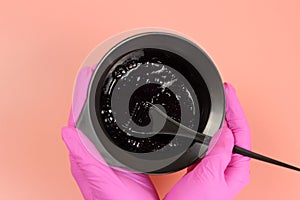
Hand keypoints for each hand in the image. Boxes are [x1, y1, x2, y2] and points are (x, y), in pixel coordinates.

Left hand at [62, 66, 158, 199]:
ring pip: (97, 122)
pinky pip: (109, 130)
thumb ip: (85, 160)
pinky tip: (115, 110)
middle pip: (86, 116)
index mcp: (86, 156)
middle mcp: (91, 153)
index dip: (81, 94)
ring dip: (97, 102)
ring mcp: (103, 154)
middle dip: (88, 93)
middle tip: (94, 73)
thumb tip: (67, 131)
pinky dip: (110, 116)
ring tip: (101, 84)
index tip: (87, 74)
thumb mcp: (103, 183)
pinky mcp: (117, 156)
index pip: (78, 118)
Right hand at [164, 83, 250, 199]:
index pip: (241, 133)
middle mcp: (227, 166)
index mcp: (236, 169)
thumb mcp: (209, 176)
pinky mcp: (202, 168)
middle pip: (233, 132)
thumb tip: (224, 131)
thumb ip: (218, 152)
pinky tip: (202, 127)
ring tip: (216, 104)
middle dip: (230, 111)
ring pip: (219, 137)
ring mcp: (214, 166)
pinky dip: (205, 132)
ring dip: (217, 120)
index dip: (236, 110)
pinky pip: (207, 145)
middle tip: (225, 93)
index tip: (230, 94)